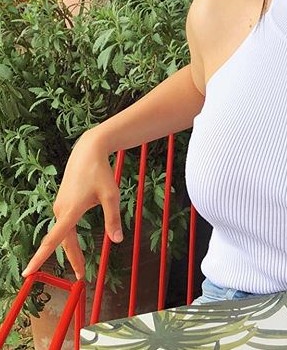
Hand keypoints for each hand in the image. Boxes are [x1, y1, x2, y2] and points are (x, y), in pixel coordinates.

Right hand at [22, 130, 123, 279]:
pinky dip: (69, 238)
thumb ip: (112, 218)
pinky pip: (64, 225)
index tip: (28, 273)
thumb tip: (116, 240)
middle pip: (62, 241)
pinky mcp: (62, 203)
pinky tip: (75, 244)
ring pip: (64, 234)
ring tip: (81, 265)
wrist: (88, 152)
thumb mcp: (111, 195)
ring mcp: (60, 207)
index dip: (40, 258)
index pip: (53, 240)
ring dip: (71, 249)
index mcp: (70, 211)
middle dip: (72, 259)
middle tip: (80, 276)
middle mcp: (61, 210)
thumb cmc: (100, 172)